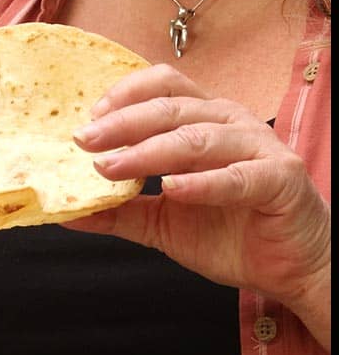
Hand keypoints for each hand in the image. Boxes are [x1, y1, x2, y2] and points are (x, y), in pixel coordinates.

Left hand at [65, 64, 330, 349]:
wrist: (289, 267)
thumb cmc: (229, 232)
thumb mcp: (161, 222)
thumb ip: (118, 212)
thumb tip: (65, 211)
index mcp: (203, 121)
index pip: (163, 87)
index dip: (123, 95)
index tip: (87, 120)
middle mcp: (231, 124)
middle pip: (171, 109)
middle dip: (122, 123)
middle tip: (83, 141)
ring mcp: (258, 149)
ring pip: (198, 138)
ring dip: (149, 151)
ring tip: (112, 167)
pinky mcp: (280, 180)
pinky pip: (237, 176)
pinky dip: (202, 182)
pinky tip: (172, 189)